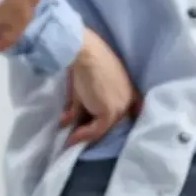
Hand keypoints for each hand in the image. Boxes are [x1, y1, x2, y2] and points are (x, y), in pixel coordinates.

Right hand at [61, 28, 142, 146]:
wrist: (84, 54)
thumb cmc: (84, 65)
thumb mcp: (82, 91)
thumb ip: (78, 109)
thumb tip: (67, 122)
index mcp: (128, 91)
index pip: (129, 113)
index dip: (113, 124)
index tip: (95, 131)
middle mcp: (128, 100)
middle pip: (113, 123)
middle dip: (95, 130)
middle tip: (78, 136)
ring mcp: (121, 107)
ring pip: (104, 128)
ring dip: (86, 135)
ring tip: (71, 141)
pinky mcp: (110, 111)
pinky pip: (97, 130)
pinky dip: (83, 135)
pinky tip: (71, 139)